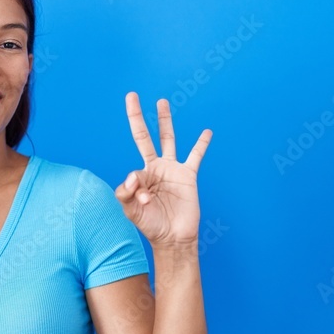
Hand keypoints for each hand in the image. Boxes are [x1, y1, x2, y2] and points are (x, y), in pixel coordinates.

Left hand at [114, 92, 211, 247]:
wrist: (173, 237)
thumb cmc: (151, 225)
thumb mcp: (131, 212)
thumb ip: (125, 194)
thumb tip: (133, 175)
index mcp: (140, 176)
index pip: (135, 171)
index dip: (137, 185)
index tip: (144, 199)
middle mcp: (155, 168)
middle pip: (144, 136)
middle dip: (137, 117)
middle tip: (131, 96)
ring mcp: (172, 169)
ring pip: (168, 139)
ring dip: (165, 120)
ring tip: (162, 102)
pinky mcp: (188, 175)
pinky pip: (196, 156)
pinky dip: (202, 144)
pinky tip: (207, 132)